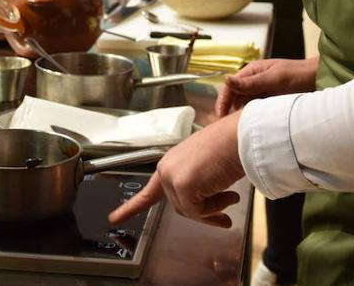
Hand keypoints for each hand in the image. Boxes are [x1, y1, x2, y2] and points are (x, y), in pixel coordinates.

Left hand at [109, 113, 244, 227]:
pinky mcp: (182, 185)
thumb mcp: (208, 170)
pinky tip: (228, 193)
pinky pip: (199, 212)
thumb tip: (211, 215)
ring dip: (213, 209)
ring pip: (190, 211)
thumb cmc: (231, 147)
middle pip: (180, 206)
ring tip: (230, 195)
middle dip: (205, 214)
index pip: (148, 190)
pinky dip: (217, 208)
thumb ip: (200, 190)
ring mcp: (172, 177)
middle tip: (226, 218)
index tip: (114, 218)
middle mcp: (167, 169)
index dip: (131, 207)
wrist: (240, 136)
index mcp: (171, 163)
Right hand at [215, 57, 317, 116]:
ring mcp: (263, 91)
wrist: (320, 80)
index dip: (223, 100)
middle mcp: (255, 81)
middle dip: (229, 109)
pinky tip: (252, 125)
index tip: (220, 116)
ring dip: (240, 114)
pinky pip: (256, 109)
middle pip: (235, 96)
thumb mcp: (273, 79)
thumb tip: (225, 79)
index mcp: (252, 71)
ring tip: (238, 128)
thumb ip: (250, 82)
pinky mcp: (270, 101)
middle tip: (226, 126)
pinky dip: (252, 116)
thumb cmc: (299, 75)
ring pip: (245, 104)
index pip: (231, 86)